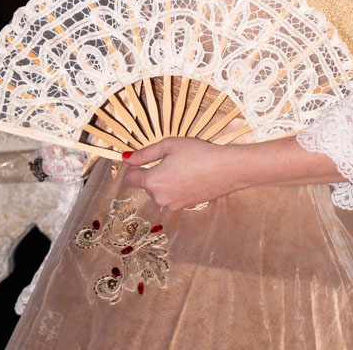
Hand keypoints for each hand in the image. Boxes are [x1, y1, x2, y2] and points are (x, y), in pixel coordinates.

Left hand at [121, 137, 243, 210]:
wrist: (226, 169)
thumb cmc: (198, 153)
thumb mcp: (168, 145)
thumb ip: (144, 153)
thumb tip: (126, 158)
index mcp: (153, 182)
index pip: (130, 179)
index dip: (133, 167)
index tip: (141, 159)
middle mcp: (160, 198)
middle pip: (147, 185)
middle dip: (154, 172)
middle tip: (172, 158)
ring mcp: (173, 205)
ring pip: (161, 191)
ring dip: (166, 180)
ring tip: (184, 166)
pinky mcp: (185, 207)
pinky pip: (173, 195)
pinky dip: (177, 187)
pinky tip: (191, 175)